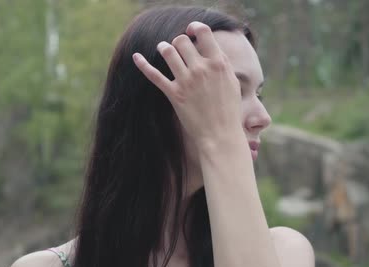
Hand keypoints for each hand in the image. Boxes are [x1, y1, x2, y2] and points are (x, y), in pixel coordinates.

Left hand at [132, 21, 245, 151]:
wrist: (220, 135)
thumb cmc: (229, 111)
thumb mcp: (232, 83)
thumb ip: (221, 64)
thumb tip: (212, 50)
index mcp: (218, 64)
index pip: (203, 32)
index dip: (195, 28)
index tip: (191, 31)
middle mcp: (201, 69)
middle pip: (182, 41)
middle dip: (179, 42)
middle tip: (179, 47)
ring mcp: (186, 81)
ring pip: (168, 51)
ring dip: (164, 47)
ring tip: (164, 49)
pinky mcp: (174, 94)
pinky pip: (154, 75)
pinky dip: (143, 64)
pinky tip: (136, 57)